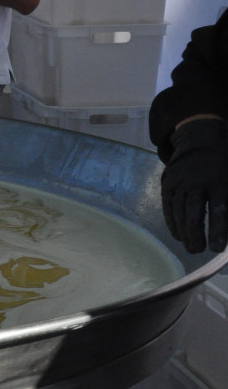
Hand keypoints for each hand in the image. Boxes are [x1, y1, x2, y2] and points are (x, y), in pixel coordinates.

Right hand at [162, 119, 227, 251]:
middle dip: (195, 233)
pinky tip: (177, 234)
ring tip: (189, 246)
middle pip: (193, 211)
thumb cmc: (222, 162)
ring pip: (178, 210)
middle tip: (197, 250)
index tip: (217, 248)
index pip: (218, 209)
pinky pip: (167, 205)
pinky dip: (171, 221)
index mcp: (218, 180)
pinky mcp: (167, 182)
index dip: (217, 229)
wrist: (199, 137)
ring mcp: (178, 181)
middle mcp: (195, 181)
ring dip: (183, 230)